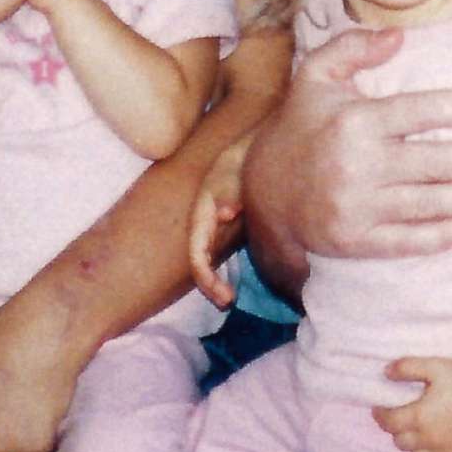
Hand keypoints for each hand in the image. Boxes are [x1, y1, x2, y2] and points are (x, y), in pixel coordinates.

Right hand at [187, 142, 245, 307]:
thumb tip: (225, 213)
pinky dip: (228, 269)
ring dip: (217, 282)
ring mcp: (218, 227)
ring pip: (210, 260)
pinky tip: (240, 280)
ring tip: (231, 298)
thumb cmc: (241, 161)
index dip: (205, 276)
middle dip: (210, 286)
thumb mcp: (233, 171)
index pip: (196, 252)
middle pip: (200, 262)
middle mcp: (206, 224)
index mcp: (202, 213)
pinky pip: (222, 254)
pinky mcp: (231, 228)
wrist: (256, 151)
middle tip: (229, 301)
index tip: (224, 296)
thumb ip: (229, 191)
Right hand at [246, 27, 451, 264]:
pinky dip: (445, 235)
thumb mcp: (315, 76)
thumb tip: (398, 36)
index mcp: (356, 121)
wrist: (263, 192)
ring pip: (432, 203)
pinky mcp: (357, 241)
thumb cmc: (300, 126)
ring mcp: (359, 207)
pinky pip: (410, 240)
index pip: (423, 110)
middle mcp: (360, 164)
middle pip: (439, 162)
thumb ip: (353, 48)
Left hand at [374, 353, 451, 451]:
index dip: (380, 415)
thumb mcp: (431, 365)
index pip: (389, 423)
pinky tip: (433, 446)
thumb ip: (405, 368)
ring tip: (417, 428)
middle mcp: (430, 438)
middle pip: (400, 441)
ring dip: (412, 443)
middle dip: (396, 428)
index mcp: (419, 417)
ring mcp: (446, 449)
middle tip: (399, 416)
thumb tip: (385, 372)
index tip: (379, 408)